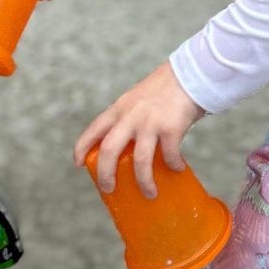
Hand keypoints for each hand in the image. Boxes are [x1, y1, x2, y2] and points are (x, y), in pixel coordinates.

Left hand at [76, 62, 204, 197]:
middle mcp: (130, 117)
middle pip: (108, 151)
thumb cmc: (165, 90)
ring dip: (144, 182)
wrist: (191, 74)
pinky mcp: (171, 128)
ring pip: (140, 161)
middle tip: (108, 189)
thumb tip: (131, 149)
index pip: (93, 130)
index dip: (81, 148)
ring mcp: (150, 123)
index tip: (77, 164)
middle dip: (106, 175)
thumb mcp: (137, 99)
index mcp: (119, 109)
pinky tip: (177, 169)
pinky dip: (173, 165)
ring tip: (150, 194)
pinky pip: (169, 155)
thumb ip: (129, 118)